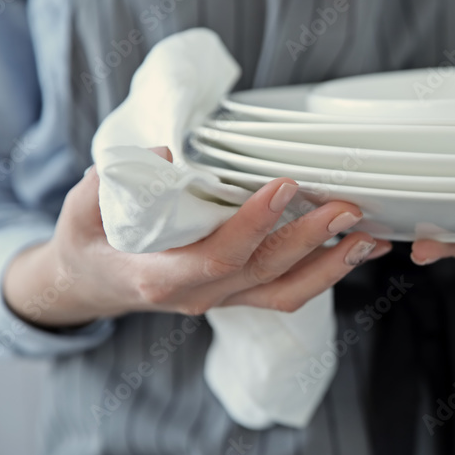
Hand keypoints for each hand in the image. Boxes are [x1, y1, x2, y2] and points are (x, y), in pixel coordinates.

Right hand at [2, 147, 391, 327]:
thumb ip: (117, 182)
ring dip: (332, 264)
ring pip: (285, 291)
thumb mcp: (84, 206)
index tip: (284, 186)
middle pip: (264, 272)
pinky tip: (356, 248)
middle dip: (311, 239)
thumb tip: (168, 154)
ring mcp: (220, 299)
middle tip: (348, 206)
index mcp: (158, 277)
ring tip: (370, 236)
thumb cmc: (87, 239)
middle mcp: (196, 296)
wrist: (88, 282)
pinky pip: (286, 290)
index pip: (217, 255)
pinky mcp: (236, 294)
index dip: (254, 224)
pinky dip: (325, 271)